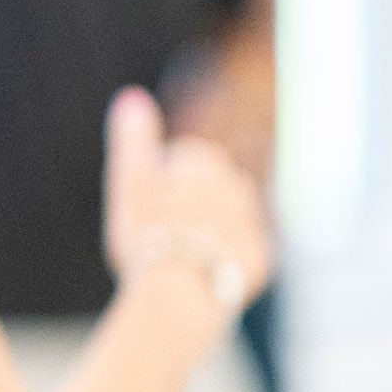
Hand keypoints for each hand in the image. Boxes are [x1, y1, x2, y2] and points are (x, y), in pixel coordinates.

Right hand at [101, 87, 272, 315]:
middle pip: (204, 191)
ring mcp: (253, 224)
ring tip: (175, 258)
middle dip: (185, 206)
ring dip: (204, 232)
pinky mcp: (261, 259)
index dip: (157, 183)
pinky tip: (195, 275)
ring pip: (222, 221)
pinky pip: (237, 253)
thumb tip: (132, 95)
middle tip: (156, 235)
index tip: (144, 207)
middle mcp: (239, 187)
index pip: (180, 161)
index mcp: (208, 163)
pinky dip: (219, 261)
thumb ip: (133, 138)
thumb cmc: (149, 237)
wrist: (180, 296)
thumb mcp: (130, 182)